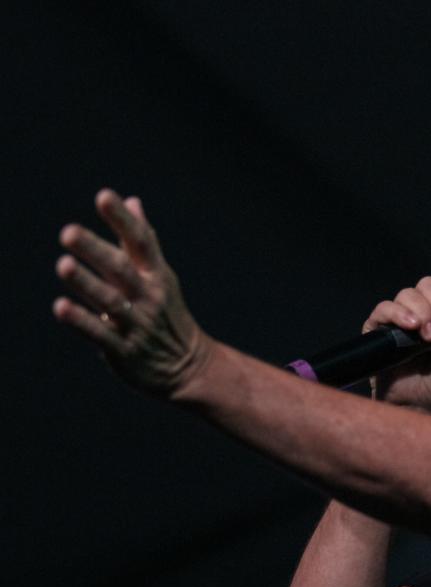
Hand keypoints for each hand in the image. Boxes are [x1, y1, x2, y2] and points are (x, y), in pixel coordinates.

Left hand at [53, 189, 212, 396]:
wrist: (189, 366)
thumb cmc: (166, 314)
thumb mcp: (160, 275)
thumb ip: (141, 240)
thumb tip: (132, 201)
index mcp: (156, 275)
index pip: (142, 242)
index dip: (123, 220)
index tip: (104, 196)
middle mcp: (148, 296)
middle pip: (121, 270)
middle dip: (95, 251)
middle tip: (68, 232)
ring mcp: (136, 323)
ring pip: (109, 301)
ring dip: (86, 283)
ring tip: (63, 265)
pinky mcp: (124, 350)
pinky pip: (101, 334)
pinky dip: (82, 321)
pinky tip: (61, 307)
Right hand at [363, 269, 430, 415]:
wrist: (422, 406)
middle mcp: (425, 308)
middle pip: (428, 283)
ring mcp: (401, 318)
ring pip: (408, 294)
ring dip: (422, 312)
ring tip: (430, 337)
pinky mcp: (380, 329)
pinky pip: (384, 309)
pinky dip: (398, 314)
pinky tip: (412, 328)